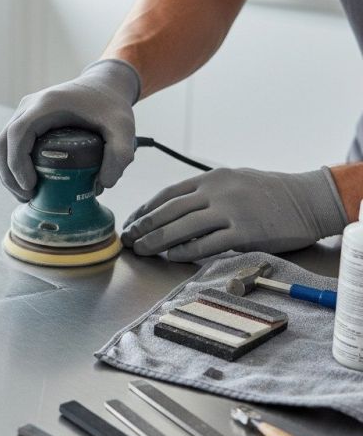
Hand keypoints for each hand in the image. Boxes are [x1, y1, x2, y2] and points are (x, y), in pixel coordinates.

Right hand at [0, 59, 139, 201]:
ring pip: (0, 146)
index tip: (30, 186)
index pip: (18, 134)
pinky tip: (28, 182)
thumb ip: (120, 154)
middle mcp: (29, 107)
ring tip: (27, 194)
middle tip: (28, 197)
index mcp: (46, 105)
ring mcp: (24, 114)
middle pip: (1, 143)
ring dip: (8, 172)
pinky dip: (13, 165)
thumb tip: (102, 184)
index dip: (17, 162)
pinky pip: (9, 145)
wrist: (104, 85)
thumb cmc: (111, 104)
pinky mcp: (26, 122)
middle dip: (9, 175)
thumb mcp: (123, 127)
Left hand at [121, 167, 347, 261]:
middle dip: (144, 226)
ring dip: (158, 241)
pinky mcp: (245, 232)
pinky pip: (207, 245)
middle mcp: (217, 192)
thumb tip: (171, 209)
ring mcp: (231, 211)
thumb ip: (203, 193)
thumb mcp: (232, 181)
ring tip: (142, 250)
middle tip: (129, 240)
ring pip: (183, 228)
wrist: (307, 200)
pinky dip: (186, 252)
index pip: (168, 194)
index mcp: (211, 178)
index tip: (131, 223)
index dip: (145, 210)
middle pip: (169, 211)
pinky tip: (171, 257)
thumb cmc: (267, 193)